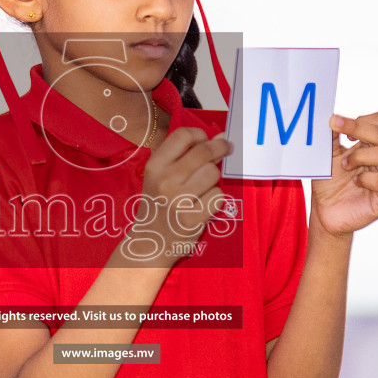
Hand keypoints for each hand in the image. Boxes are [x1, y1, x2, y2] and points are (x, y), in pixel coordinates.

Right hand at [123, 127, 234, 264]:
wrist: (149, 242)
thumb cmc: (159, 204)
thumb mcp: (160, 176)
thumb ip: (185, 156)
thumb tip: (221, 137)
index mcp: (154, 166)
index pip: (183, 135)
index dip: (200, 134)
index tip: (207, 140)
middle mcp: (165, 180)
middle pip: (204, 151)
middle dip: (221, 147)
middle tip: (228, 149)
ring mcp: (178, 200)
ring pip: (213, 173)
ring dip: (215, 178)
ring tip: (205, 186)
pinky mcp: (192, 219)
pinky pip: (218, 197)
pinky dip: (216, 198)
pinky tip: (205, 204)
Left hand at [311, 112, 377, 235]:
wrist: (325, 213)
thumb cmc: (330, 184)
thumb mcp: (328, 156)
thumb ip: (332, 136)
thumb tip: (331, 116)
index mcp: (373, 146)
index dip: (360, 119)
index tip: (335, 122)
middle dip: (358, 129)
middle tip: (338, 131)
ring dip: (359, 156)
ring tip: (344, 166)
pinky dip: (365, 178)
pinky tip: (355, 182)